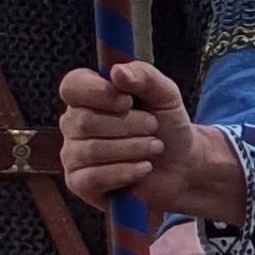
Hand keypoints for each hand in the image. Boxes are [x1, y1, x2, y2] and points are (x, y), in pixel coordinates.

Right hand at [56, 60, 247, 222]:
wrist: (182, 165)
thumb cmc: (167, 126)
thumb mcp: (165, 95)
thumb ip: (144, 76)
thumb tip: (117, 72)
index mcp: (87, 97)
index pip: (72, 86)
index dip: (97, 93)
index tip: (127, 101)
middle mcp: (73, 124)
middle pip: (85, 121)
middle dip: (129, 126)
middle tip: (152, 128)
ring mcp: (73, 154)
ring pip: (92, 150)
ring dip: (133, 149)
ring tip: (153, 148)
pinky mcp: (78, 183)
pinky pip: (93, 178)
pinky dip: (125, 172)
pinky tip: (143, 169)